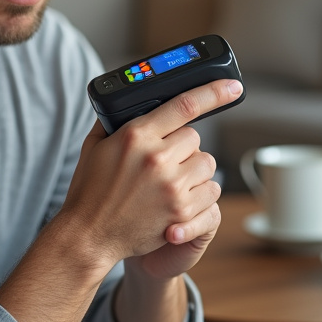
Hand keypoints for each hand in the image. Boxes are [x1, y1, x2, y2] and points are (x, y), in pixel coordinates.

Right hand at [59, 79, 241, 271]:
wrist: (88, 235)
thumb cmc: (89, 190)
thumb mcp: (94, 146)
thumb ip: (113, 121)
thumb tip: (126, 104)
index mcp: (136, 135)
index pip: (185, 105)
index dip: (214, 92)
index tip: (233, 87)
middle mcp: (157, 157)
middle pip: (194, 137)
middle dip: (182, 146)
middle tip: (164, 161)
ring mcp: (171, 185)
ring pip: (206, 163)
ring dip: (194, 169)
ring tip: (172, 180)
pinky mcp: (181, 210)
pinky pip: (211, 191)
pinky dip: (200, 193)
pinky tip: (179, 198)